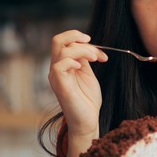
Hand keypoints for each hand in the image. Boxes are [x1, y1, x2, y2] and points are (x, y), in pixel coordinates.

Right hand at [48, 30, 107, 156]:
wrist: (87, 121)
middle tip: (92, 43)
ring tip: (95, 58)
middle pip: (57, 40)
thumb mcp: (87, 75)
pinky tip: (81, 66)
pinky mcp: (60, 85)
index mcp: (63, 65)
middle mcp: (57, 69)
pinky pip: (59, 65)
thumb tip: (87, 46)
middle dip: (76, 36)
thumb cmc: (87, 100)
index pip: (65, 43)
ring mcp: (56, 76)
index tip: (100, 54)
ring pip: (61, 49)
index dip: (83, 42)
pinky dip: (72, 60)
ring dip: (82, 50)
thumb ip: (84, 60)